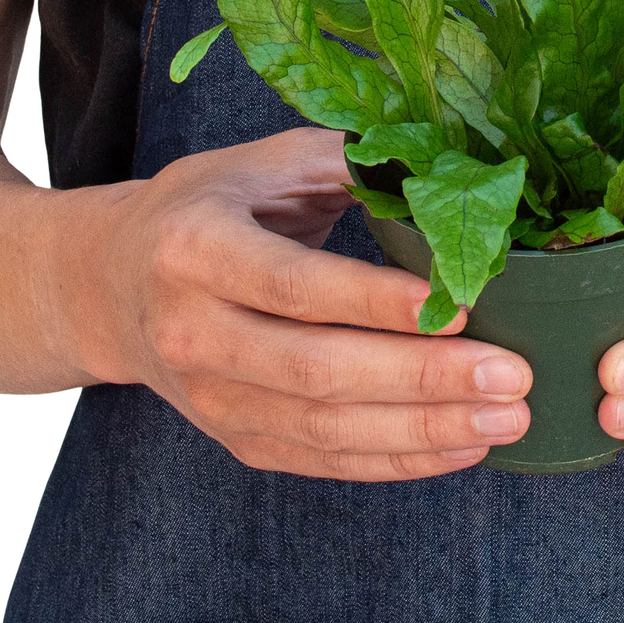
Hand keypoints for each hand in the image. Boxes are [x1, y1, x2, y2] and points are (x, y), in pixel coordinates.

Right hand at [52, 127, 531, 480]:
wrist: (113, 283)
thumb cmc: (209, 205)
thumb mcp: (267, 162)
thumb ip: (351, 161)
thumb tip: (455, 172)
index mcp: (196, 248)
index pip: (296, 285)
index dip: (377, 303)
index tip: (459, 307)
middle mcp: (192, 330)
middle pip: (317, 370)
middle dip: (423, 379)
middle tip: (511, 375)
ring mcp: (209, 396)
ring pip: (325, 429)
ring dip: (424, 430)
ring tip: (506, 419)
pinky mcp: (234, 437)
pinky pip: (322, 461)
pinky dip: (396, 460)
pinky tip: (461, 445)